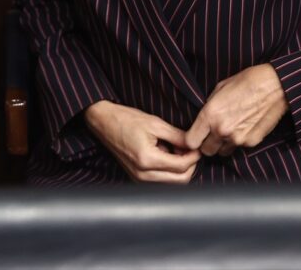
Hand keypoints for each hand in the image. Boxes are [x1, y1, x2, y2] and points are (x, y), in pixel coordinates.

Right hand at [83, 100, 199, 183]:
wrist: (103, 122)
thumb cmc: (126, 119)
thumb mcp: (155, 123)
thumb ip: (178, 136)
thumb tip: (194, 145)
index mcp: (147, 159)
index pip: (181, 167)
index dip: (194, 157)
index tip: (197, 146)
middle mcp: (142, 174)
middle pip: (180, 180)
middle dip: (189, 165)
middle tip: (190, 149)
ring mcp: (138, 178)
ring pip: (171, 182)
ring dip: (179, 168)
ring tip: (176, 149)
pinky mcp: (137, 177)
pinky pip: (160, 180)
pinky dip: (168, 170)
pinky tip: (165, 153)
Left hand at [185, 64, 288, 157]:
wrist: (274, 86)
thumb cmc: (246, 82)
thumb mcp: (219, 89)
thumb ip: (208, 108)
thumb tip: (202, 120)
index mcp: (210, 115)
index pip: (191, 142)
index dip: (191, 140)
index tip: (195, 136)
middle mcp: (222, 130)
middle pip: (206, 151)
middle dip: (207, 144)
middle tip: (212, 134)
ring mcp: (238, 138)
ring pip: (222, 152)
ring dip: (223, 145)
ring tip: (230, 129)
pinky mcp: (252, 142)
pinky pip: (239, 148)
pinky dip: (238, 142)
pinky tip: (244, 127)